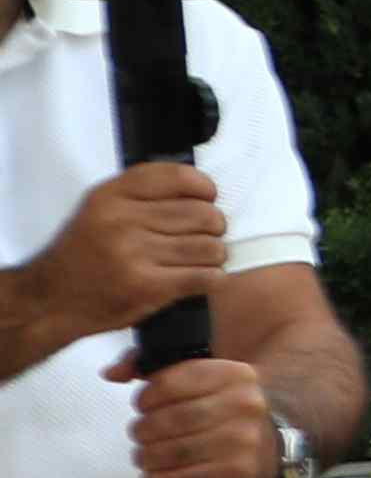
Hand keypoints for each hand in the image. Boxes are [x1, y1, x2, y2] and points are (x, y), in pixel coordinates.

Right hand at [19, 157, 224, 344]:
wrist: (49, 300)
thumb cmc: (81, 257)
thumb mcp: (99, 211)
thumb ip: (141, 197)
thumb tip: (202, 193)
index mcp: (110, 196)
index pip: (178, 177)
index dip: (204, 187)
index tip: (209, 197)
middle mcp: (121, 221)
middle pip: (202, 214)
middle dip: (214, 226)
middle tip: (207, 235)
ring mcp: (133, 255)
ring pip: (210, 247)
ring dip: (214, 255)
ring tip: (201, 259)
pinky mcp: (146, 287)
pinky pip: (206, 277)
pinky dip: (212, 278)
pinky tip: (200, 278)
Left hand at [132, 352, 285, 477]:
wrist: (270, 453)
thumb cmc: (226, 415)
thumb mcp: (202, 383)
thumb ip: (156, 370)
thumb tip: (112, 372)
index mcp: (236, 375)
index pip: (172, 382)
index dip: (146, 397)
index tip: (143, 407)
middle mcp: (246, 404)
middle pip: (171, 419)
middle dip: (144, 430)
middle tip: (140, 435)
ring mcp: (245, 440)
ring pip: (174, 451)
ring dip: (148, 457)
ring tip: (145, 456)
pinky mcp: (239, 472)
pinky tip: (154, 477)